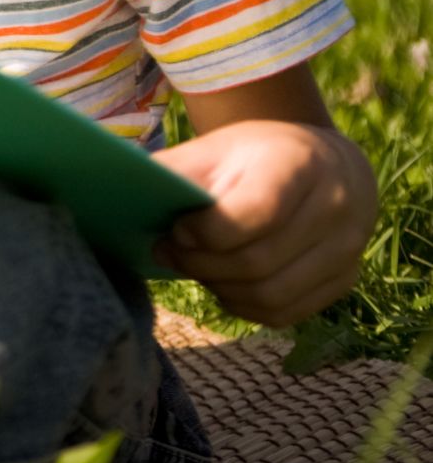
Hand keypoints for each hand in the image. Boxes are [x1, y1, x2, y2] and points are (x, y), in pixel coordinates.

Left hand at [154, 119, 376, 326]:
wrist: (326, 167)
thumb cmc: (255, 157)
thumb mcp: (213, 149)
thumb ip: (173, 172)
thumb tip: (116, 191)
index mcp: (298, 164)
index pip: (253, 214)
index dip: (204, 232)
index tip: (176, 227)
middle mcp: (335, 207)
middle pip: (256, 262)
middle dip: (199, 264)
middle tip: (167, 251)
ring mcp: (346, 249)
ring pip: (270, 296)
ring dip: (218, 288)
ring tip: (193, 266)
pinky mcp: (345, 281)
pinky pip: (285, 313)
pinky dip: (243, 305)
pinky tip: (222, 282)